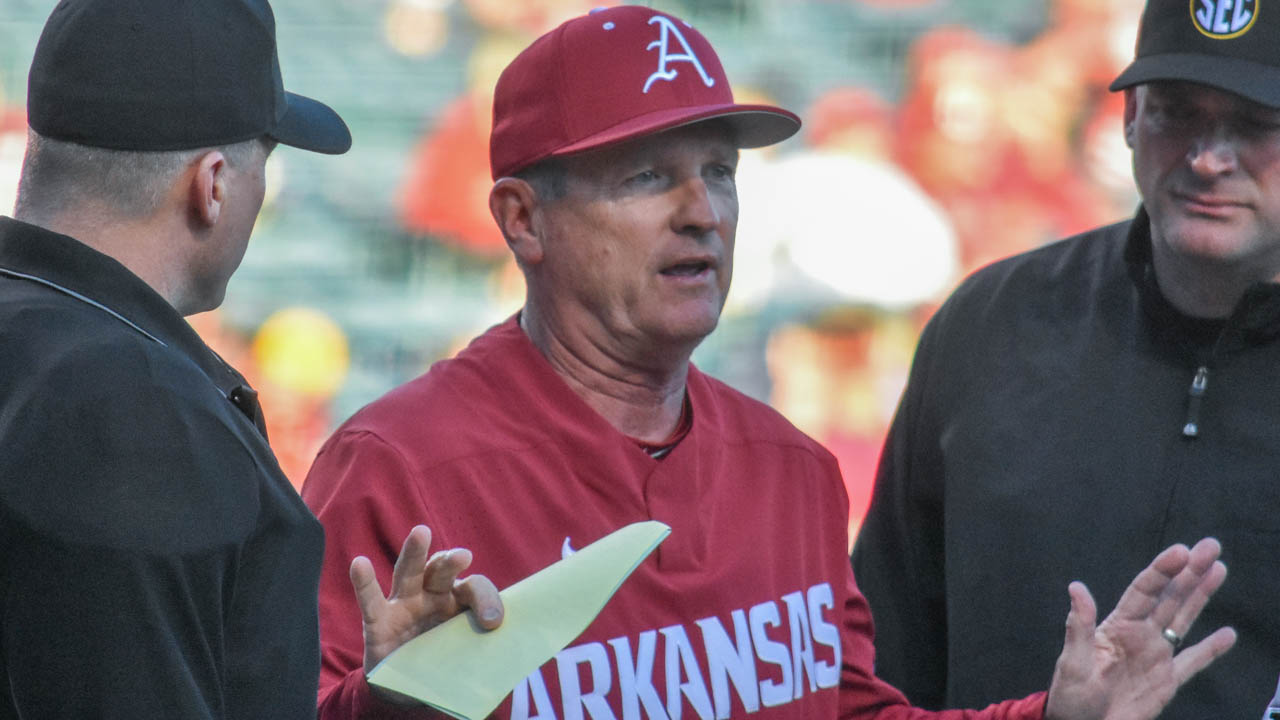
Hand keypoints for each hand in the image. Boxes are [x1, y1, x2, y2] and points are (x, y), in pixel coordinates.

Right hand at [350, 525, 503, 675]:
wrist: (406, 688)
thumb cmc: (442, 664)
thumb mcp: (466, 656)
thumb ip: (481, 650)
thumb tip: (509, 666)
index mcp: (459, 602)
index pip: (475, 589)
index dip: (487, 601)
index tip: (493, 622)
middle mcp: (432, 596)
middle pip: (442, 571)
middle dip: (451, 562)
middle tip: (464, 556)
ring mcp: (404, 605)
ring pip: (408, 573)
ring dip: (415, 553)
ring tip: (421, 533)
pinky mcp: (378, 621)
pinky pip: (370, 600)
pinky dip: (365, 582)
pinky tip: (359, 564)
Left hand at [1044, 537, 1235, 719]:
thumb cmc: (1071, 696)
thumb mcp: (1073, 661)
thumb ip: (1079, 626)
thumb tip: (1076, 587)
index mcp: (1116, 626)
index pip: (1143, 590)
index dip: (1162, 570)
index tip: (1181, 550)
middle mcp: (1140, 634)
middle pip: (1169, 596)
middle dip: (1190, 571)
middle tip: (1211, 547)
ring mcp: (1156, 655)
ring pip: (1184, 618)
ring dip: (1201, 595)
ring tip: (1219, 569)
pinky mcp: (1167, 680)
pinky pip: (1193, 661)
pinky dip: (1211, 649)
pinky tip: (1228, 634)